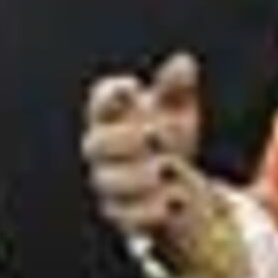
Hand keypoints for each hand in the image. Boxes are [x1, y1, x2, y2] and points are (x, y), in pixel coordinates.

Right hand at [81, 55, 240, 277]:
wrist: (174, 187)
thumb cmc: (167, 139)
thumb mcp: (176, 112)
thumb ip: (175, 89)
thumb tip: (183, 63)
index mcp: (112, 120)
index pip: (99, 103)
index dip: (110, 95)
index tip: (134, 88)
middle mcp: (102, 152)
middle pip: (95, 145)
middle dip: (127, 140)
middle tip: (159, 137)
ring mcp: (108, 183)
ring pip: (108, 181)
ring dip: (142, 175)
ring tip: (171, 170)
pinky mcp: (121, 214)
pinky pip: (126, 215)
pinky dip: (153, 207)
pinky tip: (174, 200)